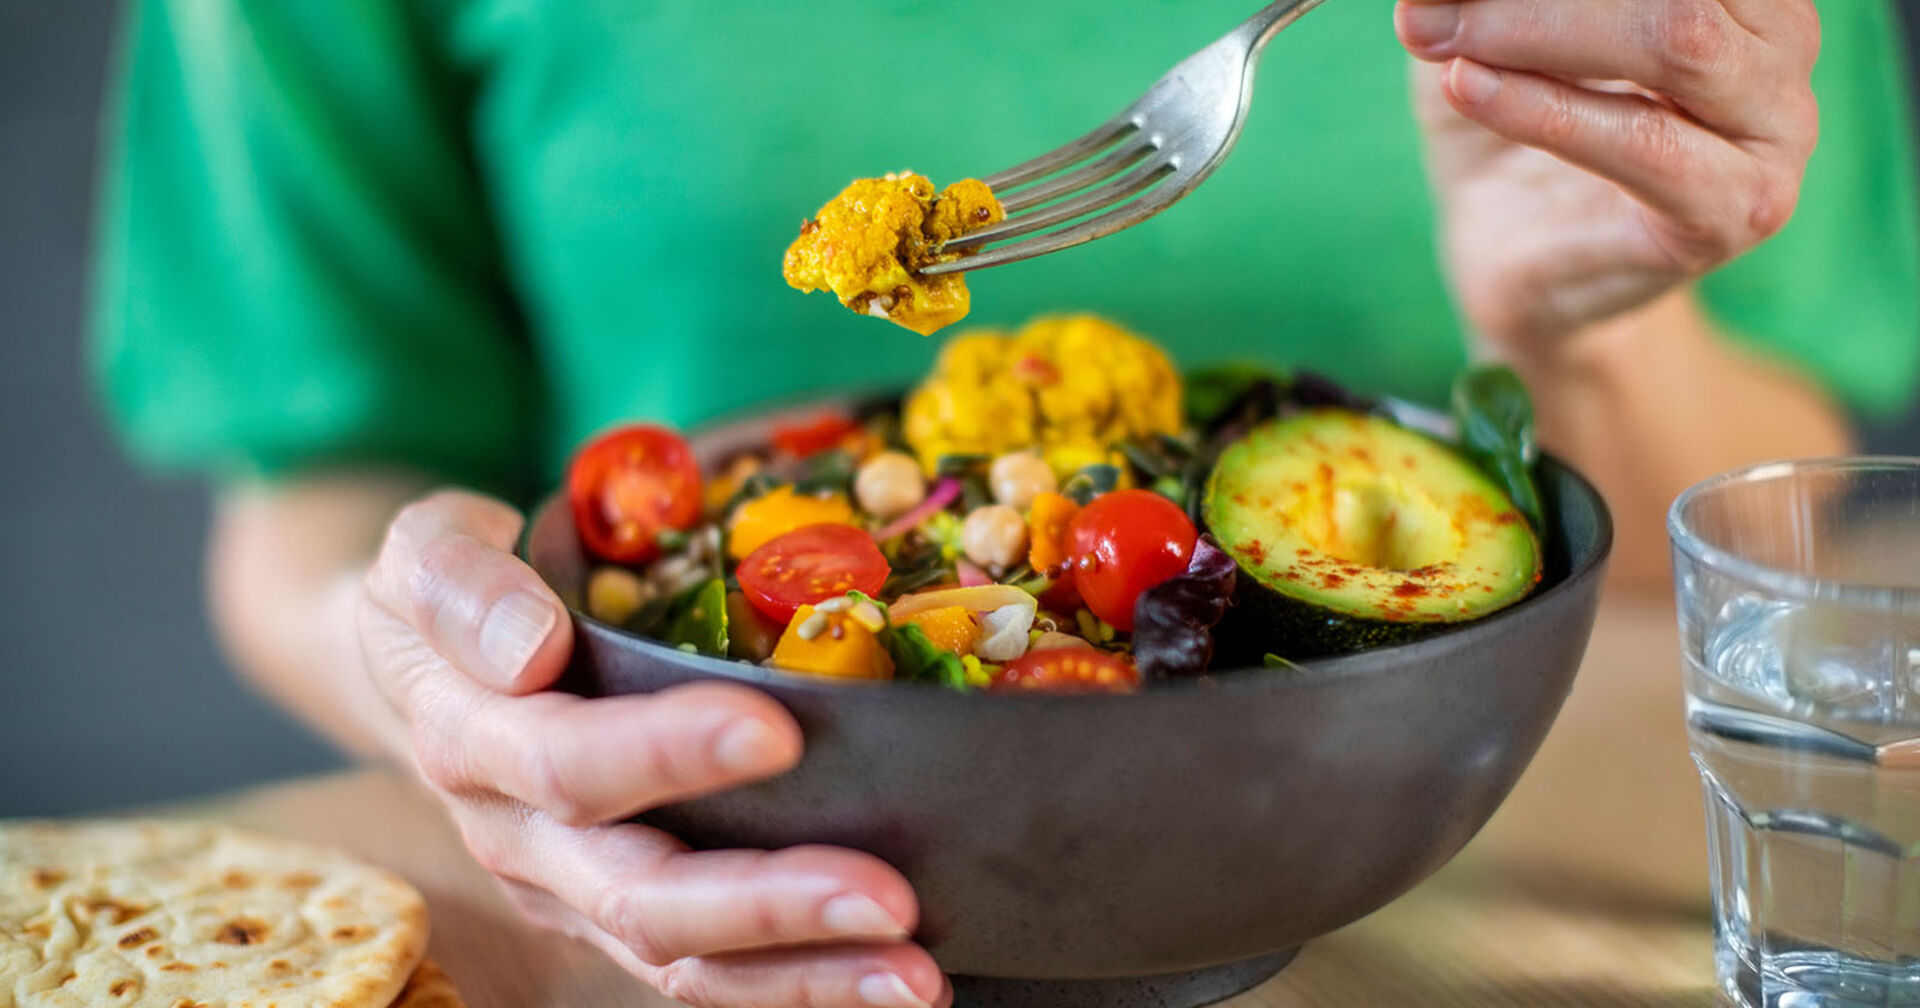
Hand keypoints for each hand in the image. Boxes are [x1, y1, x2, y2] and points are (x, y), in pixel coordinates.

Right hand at [359, 490, 949, 1007]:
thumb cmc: (454, 594)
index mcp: (472, 742)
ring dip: (804, 973)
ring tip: (912, 972)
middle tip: (888, 897)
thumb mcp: (422, 552)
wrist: (420, 673)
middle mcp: (521, 839)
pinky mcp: (618, 921)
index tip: (778, 733)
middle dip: (766, 904)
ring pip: (683, 961)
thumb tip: (530, 647)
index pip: (568, 761)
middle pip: (639, 895)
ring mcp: (571, 894)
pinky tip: (893, 981)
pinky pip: (708, 977)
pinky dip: (800, 986)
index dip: (666, 753)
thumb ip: (460, 587)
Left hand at [1395, 0, 1819, 348]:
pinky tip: (1465, 87)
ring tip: (1440, 39)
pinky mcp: (1736, 210)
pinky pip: (1643, 143)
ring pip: (1676, 46)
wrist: (1517, 261)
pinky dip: (1543, 109)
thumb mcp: (1494, 32)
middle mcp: (1782, 45)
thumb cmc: (1509, 126)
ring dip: (1535, 33)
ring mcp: (1776, 131)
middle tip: (1429, 9)